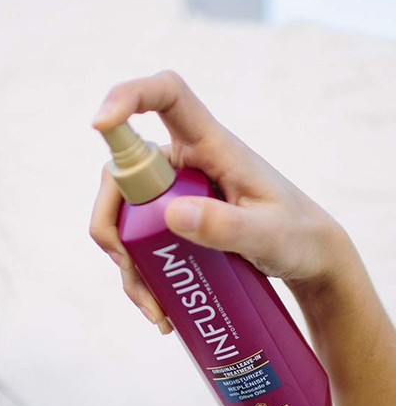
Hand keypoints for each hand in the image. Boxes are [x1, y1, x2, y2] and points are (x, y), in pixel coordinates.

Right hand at [89, 71, 349, 329]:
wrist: (306, 256)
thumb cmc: (297, 235)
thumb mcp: (269, 236)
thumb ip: (226, 226)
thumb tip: (171, 215)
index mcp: (212, 146)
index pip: (168, 95)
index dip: (128, 97)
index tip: (99, 123)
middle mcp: (184, 162)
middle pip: (122, 172)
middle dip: (110, 222)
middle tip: (125, 264)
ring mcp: (172, 193)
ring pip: (122, 215)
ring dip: (126, 263)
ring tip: (155, 309)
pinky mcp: (168, 221)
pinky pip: (136, 243)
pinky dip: (138, 277)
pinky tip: (158, 310)